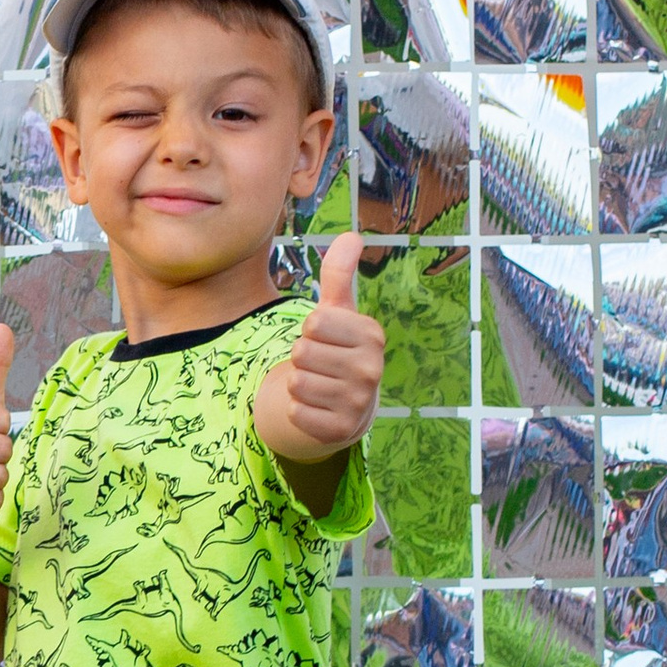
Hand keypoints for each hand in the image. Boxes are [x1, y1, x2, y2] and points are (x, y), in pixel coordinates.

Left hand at [261, 236, 381, 462]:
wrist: (349, 405)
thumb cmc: (338, 349)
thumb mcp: (338, 312)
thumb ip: (339, 274)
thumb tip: (352, 235)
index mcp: (372, 336)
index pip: (314, 323)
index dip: (310, 329)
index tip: (325, 338)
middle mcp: (371, 370)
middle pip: (302, 352)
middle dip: (302, 357)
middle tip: (319, 364)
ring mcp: (358, 403)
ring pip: (296, 383)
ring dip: (298, 383)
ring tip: (318, 384)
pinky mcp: (340, 431)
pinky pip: (295, 412)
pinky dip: (297, 409)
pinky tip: (316, 407)